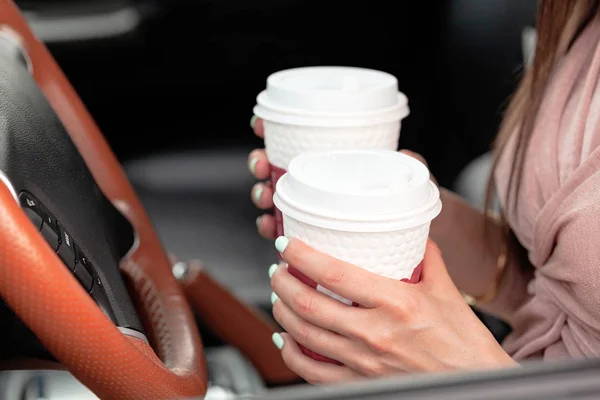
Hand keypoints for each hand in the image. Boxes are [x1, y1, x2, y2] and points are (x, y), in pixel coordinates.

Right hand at [247, 116, 434, 239]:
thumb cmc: (406, 212)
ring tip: (266, 196)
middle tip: (261, 164)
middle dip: (260, 162)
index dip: (272, 131)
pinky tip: (272, 227)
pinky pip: (281, 231)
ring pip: (273, 198)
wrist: (414, 249)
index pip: (296, 143)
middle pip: (276, 168)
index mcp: (334, 167)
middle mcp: (316, 187)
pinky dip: (270, 227)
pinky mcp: (307, 242)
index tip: (260, 125)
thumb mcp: (409, 185)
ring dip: (261, 193)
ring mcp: (308, 213)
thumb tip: (405, 151)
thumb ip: (411, 166)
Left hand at [269, 237, 516, 383]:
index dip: (303, 256)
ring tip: (279, 295)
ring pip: (306, 336)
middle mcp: (375, 333)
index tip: (287, 245)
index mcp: (396, 303)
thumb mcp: (447, 291)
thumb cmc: (464, 341)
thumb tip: (410, 232)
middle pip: (310, 305)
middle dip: (283, 283)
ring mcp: (364, 362)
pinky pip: (314, 372)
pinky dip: (292, 355)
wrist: (476, 382)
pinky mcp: (361, 383)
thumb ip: (426, 257)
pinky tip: (285, 340)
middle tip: (277, 269)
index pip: (335, 274)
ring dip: (283, 312)